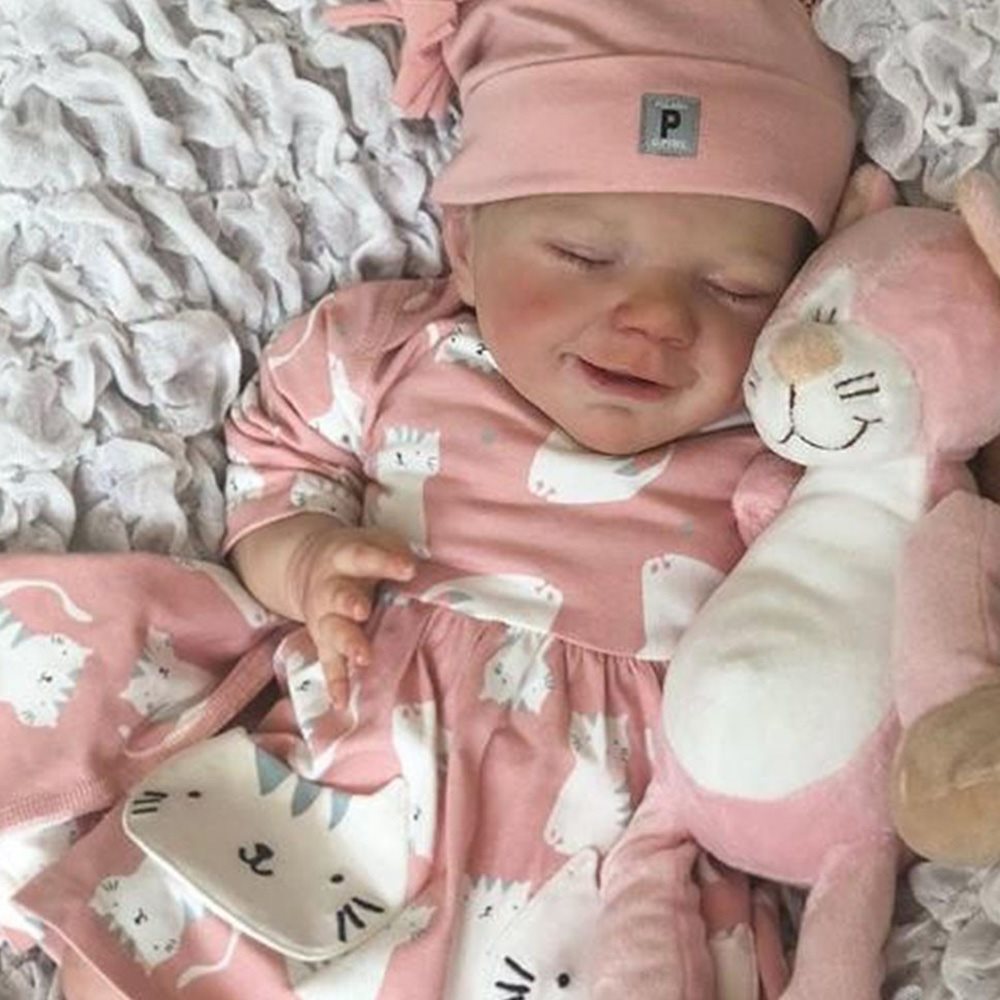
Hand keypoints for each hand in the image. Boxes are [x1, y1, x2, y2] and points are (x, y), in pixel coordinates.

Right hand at [287, 524, 416, 706]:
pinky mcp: (323, 640)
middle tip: (363, 611)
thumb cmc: (356, 556)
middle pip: (337, 595)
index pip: (363, 556)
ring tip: (362, 657)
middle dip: (349, 604)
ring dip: (346, 644)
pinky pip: (328, 663)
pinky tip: (342, 702)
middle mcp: (329, 588)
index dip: (384, 561)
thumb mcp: (370, 542)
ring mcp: (324, 616)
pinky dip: (335, 682)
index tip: (409, 568)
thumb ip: (394, 553)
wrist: (306, 564)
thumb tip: (428, 569)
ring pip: (332, 630)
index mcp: (344, 557)